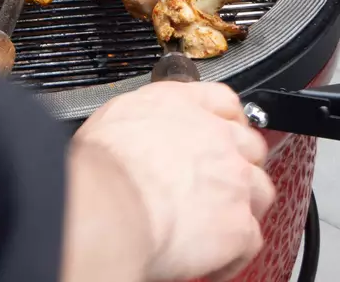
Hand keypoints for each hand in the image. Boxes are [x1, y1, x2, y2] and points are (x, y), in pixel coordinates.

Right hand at [61, 82, 274, 281]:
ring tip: (216, 222)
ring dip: (242, 205)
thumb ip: (141, 121)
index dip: (224, 119)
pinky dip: (233, 253)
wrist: (109, 205)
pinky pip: (251, 240)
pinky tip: (211, 259)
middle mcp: (214, 136)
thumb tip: (137, 134)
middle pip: (249, 145)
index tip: (221, 130)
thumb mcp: (113, 119)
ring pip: (260, 190)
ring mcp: (233, 180)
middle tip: (216, 180)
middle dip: (238, 162)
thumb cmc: (101, 166)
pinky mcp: (238, 225)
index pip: (222, 100)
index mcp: (180, 105)